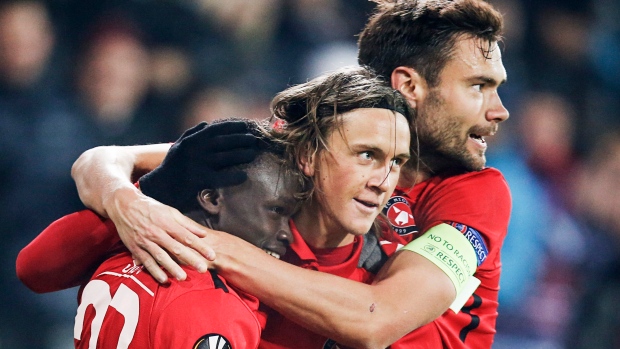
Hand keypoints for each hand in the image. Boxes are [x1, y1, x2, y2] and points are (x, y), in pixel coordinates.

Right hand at [104, 187, 216, 282]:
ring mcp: (145, 241)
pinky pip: (146, 261)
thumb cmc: (151, 208)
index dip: (200, 247)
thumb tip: (203, 234)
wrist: (124, 205)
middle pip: (176, 248)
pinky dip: (154, 271)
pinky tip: (163, 279)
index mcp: (167, 222)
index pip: (187, 237)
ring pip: (161, 256)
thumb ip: (187, 224)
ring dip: (172, 268)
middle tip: (202, 269)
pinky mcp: (135, 248)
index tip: (212, 255)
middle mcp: (157, 233)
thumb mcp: (170, 211)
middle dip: (190, 259)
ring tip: (183, 277)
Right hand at [138, 120, 258, 198]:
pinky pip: (220, 178)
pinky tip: (243, 176)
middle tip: (254, 140)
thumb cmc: (171, 167)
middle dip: (240, 139)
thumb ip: (191, 134)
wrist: (159, 188)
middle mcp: (194, 150)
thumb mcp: (178, 147)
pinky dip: (232, 177)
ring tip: (253, 154)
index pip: (215, 129)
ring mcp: (197, 165)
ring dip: (241, 155)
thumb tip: (206, 124)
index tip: (245, 126)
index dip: (232, 126)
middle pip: (223, 142)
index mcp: (191, 140)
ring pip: (224, 158)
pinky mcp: (198, 180)